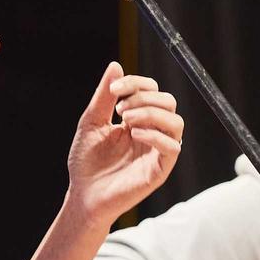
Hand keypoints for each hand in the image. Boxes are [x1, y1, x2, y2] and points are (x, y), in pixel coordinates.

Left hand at [66, 63, 183, 226]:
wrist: (83, 195)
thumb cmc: (86, 162)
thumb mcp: (91, 122)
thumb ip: (104, 96)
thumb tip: (115, 65)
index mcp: (137, 119)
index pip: (152, 90)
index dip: (136, 83)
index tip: (113, 91)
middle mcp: (152, 132)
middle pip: (169, 102)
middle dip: (145, 98)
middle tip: (120, 109)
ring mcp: (157, 151)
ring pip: (176, 122)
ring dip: (152, 114)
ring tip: (127, 120)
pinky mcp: (159, 170)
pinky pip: (172, 147)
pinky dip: (156, 136)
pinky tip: (134, 135)